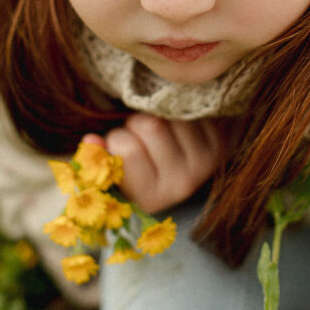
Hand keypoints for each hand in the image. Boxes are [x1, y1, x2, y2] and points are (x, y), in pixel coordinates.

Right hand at [82, 114, 220, 213]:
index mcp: (149, 198)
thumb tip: (91, 140)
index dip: (116, 138)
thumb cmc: (140, 173)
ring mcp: (203, 165)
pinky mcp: (219, 146)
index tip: (119, 144)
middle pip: (150, 125)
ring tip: (157, 128)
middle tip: (138, 133)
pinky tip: (175, 125)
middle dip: (136, 122)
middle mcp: (180, 185)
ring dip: (159, 114)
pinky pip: (192, 111)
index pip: (126, 148)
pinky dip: (179, 112)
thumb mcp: (115, 176)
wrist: (184, 178)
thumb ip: (97, 160)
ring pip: (172, 114)